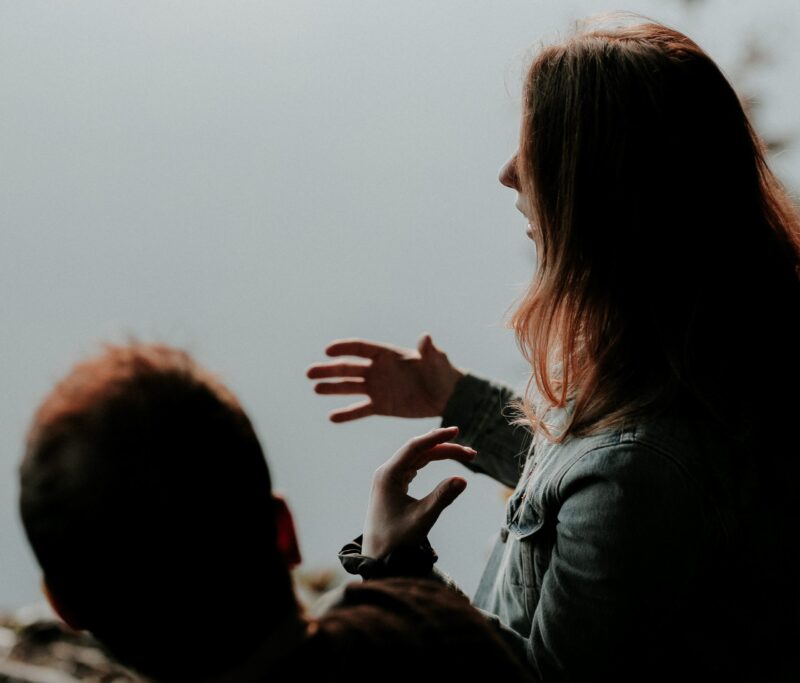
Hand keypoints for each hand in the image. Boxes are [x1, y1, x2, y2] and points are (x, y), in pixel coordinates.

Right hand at [306, 335, 464, 422]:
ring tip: (315, 389)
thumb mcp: (436, 361)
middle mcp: (377, 370)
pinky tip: (332, 417)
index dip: (344, 348)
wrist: (446, 396)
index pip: (360, 348)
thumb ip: (429, 351)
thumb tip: (426, 338)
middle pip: (348, 368)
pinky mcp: (381, 406)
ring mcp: (377, 388)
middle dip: (329, 370)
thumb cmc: (442, 373)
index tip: (328, 351)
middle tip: (310, 373)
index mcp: (387, 354)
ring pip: (350, 388)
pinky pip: (360, 410)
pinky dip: (347, 414)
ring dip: (332, 388)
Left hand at [362, 426, 475, 558]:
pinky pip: (414, 466)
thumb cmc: (396, 540)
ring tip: (465, 455)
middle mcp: (386, 472)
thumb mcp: (422, 519)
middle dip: (445, 448)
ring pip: (417, 458)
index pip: (415, 447)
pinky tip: (442, 457)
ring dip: (440, 454)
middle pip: (418, 451)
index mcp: (387, 475)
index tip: (456, 431)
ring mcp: (389, 478)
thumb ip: (442, 497)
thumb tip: (463, 479)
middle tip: (472, 454)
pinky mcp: (393, 486)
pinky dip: (430, 461)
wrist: (377, 558)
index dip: (436, 437)